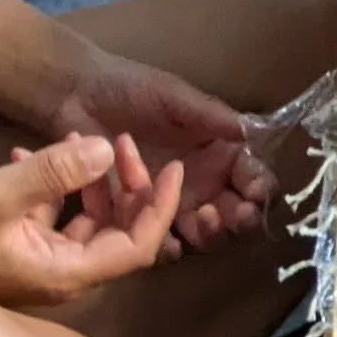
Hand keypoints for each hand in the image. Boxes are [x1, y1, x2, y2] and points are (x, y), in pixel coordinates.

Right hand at [0, 135, 186, 303]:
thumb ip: (53, 172)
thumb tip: (103, 149)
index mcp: (70, 272)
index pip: (139, 246)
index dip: (161, 208)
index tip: (172, 168)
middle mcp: (66, 274)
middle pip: (120, 233)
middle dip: (126, 186)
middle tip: (116, 140)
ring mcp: (45, 264)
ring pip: (89, 222)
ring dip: (89, 181)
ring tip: (72, 138)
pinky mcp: (24, 251)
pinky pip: (55, 218)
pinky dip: (53, 186)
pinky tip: (29, 151)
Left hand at [46, 49, 270, 247]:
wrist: (77, 96)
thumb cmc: (129, 88)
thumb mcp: (172, 96)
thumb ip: (209, 115)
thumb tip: (250, 131)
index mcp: (220, 154)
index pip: (254, 179)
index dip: (260, 187)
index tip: (253, 188)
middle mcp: (206, 184)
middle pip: (238, 217)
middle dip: (241, 220)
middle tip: (234, 213)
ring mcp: (176, 205)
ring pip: (207, 236)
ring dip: (211, 234)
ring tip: (202, 217)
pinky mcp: (144, 220)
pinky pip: (163, 244)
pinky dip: (170, 247)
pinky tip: (170, 240)